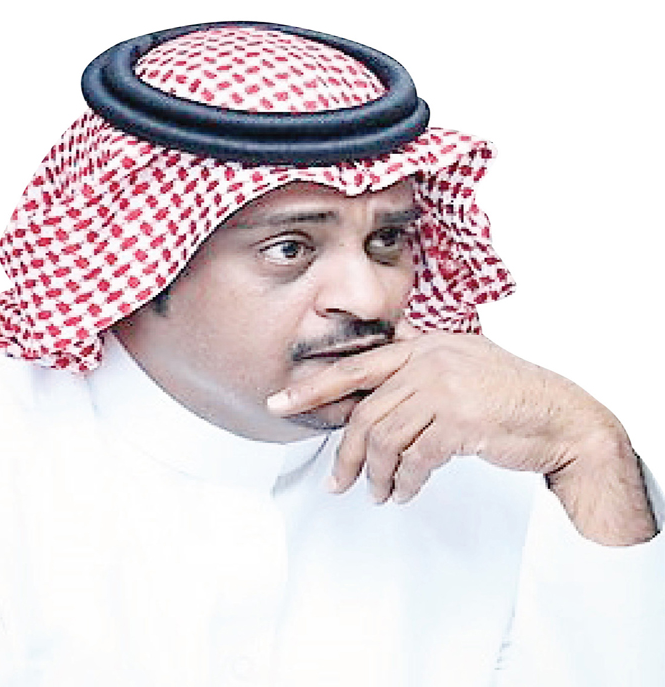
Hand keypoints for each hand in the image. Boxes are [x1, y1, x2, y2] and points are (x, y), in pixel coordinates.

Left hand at [268, 321, 656, 545]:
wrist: (560, 417)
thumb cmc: (508, 392)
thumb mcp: (462, 360)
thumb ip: (420, 358)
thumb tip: (381, 365)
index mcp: (421, 345)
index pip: (355, 366)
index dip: (313, 387)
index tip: (281, 403)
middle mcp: (428, 362)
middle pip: (364, 412)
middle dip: (345, 453)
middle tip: (337, 482)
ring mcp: (444, 389)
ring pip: (385, 439)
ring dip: (377, 476)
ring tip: (379, 494)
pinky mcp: (459, 421)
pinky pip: (414, 459)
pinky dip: (404, 482)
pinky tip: (404, 492)